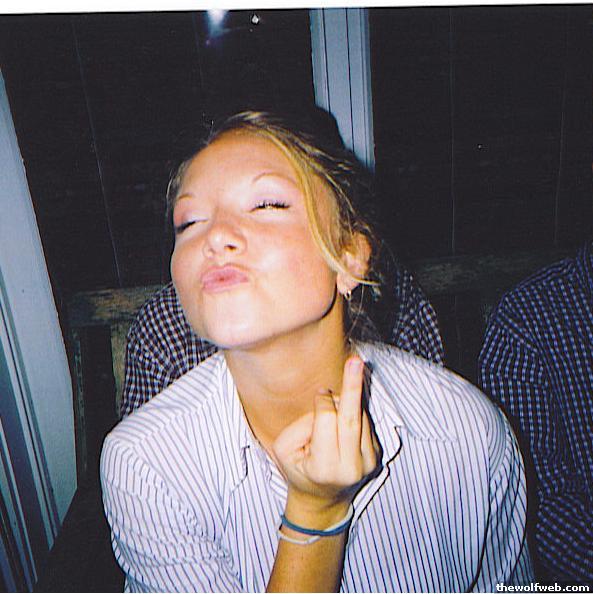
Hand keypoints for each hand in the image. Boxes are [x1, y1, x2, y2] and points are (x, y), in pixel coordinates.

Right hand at [272, 356, 379, 523]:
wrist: (323, 500)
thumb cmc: (298, 469)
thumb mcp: (285, 449)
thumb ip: (303, 425)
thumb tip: (330, 401)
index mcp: (325, 467)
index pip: (326, 419)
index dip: (321, 401)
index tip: (318, 395)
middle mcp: (351, 466)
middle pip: (352, 417)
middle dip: (352, 385)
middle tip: (355, 360)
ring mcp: (368, 462)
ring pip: (359, 415)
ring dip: (347, 402)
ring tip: (335, 408)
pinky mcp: (376, 455)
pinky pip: (365, 422)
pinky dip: (353, 414)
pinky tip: (343, 423)